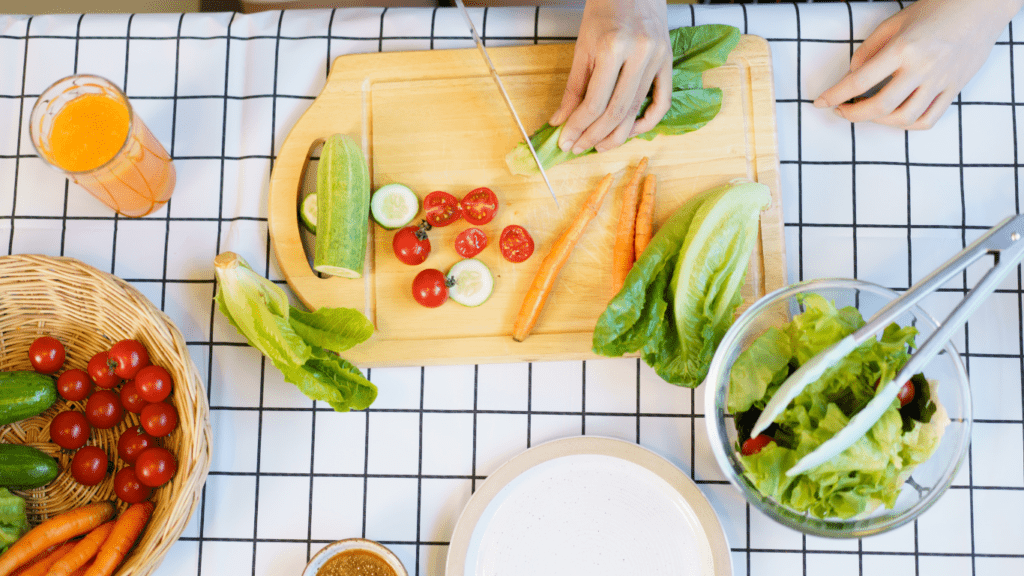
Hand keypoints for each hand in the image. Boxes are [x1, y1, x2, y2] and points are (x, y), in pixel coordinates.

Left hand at [550, 0, 671, 153]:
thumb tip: (561, 121)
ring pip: (637, 111)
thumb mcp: (582, 47)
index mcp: (613, 48)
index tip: (565, 141)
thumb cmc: (604, 11)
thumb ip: (573, 88)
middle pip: (616, 112)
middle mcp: (639, 54)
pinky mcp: (669, 63)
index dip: (578, 127)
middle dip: (594, 136)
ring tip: (598, 146)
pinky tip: (628, 131)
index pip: (594, 102)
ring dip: (616, 135)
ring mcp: (658, 59)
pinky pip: (662, 103)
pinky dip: (646, 122)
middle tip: (578, 148)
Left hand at [814, 0, 1022, 129]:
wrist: (981, 6)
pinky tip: (895, 116)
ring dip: (879, 121)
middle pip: (880, 106)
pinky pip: (928, 119)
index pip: (860, 81)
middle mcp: (922, 68)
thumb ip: (869, 50)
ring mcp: (940, 81)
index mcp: (903, 48)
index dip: (835, 95)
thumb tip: (852, 75)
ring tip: (868, 111)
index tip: (821, 102)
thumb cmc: (936, 9)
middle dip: (854, 114)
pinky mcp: (954, 89)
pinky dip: (907, 125)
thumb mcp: (895, 22)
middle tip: (842, 110)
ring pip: (904, 119)